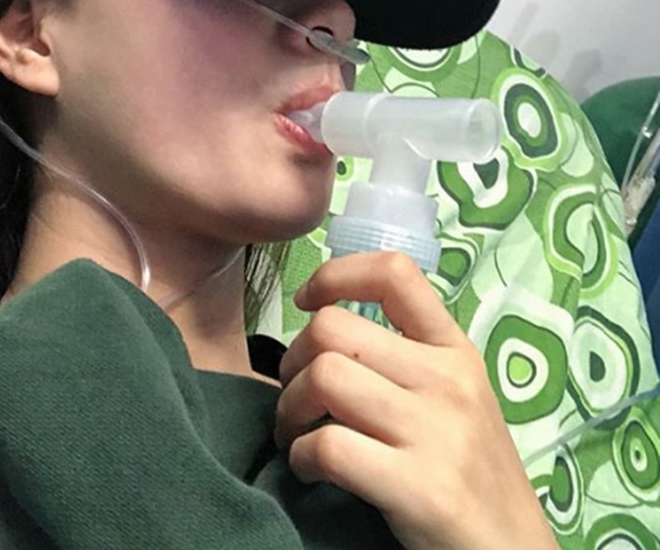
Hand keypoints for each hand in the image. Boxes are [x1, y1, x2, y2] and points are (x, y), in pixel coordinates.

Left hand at [275, 252, 557, 549]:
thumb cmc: (471, 471)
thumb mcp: (456, 397)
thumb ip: (405, 358)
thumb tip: (325, 331)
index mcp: (454, 350)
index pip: (394, 273)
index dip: (334, 275)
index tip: (307, 303)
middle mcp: (447, 378)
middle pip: (332, 328)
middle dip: (292, 359)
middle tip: (297, 394)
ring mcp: (436, 430)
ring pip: (323, 376)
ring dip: (288, 408)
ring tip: (297, 434)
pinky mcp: (419, 486)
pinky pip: (327, 444)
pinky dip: (300, 456)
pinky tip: (310, 469)